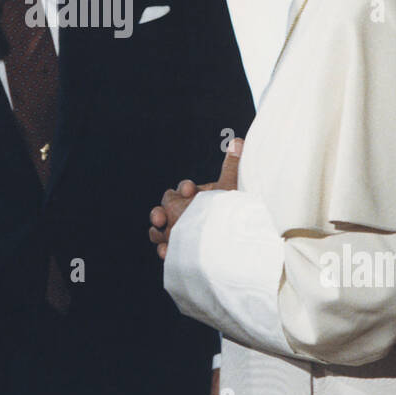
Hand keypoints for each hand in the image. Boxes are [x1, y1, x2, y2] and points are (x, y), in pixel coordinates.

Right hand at [149, 138, 243, 258]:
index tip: (190, 191)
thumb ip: (231, 165)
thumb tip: (238, 141)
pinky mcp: (177, 250)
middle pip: (163, 210)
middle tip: (162, 217)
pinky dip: (164, 251)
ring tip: (161, 234)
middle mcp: (180, 213)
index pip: (182, 190)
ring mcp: (176, 232)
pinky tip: (166, 253)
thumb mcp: (230, 188)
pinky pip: (165, 250)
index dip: (184, 189)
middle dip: (160, 212)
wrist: (235, 240)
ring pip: (157, 230)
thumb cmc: (230, 211)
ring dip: (157, 231)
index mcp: (191, 196)